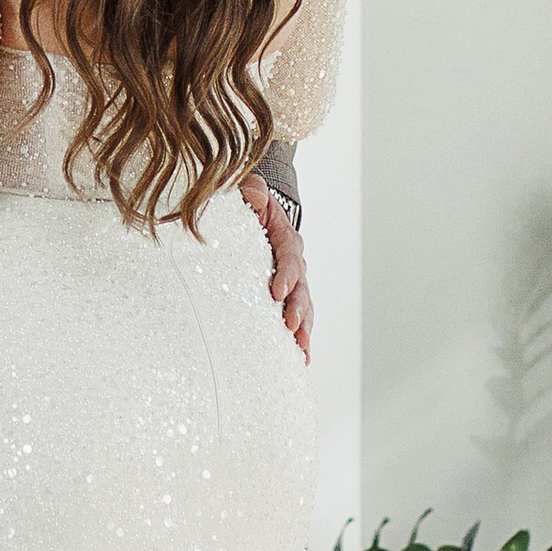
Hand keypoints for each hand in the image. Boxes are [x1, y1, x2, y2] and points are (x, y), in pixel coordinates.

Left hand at [238, 176, 313, 354]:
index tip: (276, 293)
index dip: (286, 275)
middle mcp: (294, 263)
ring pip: (304, 307)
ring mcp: (292, 283)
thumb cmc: (247, 205)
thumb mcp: (248, 190)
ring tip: (300, 350)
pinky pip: (296, 318)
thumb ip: (252, 190)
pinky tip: (301, 359)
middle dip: (298, 309)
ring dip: (303, 329)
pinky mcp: (285, 297)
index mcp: (285, 238)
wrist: (253, 212)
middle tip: (291, 326)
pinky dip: (300, 338)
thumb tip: (254, 197)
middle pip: (302, 288)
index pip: (289, 257)